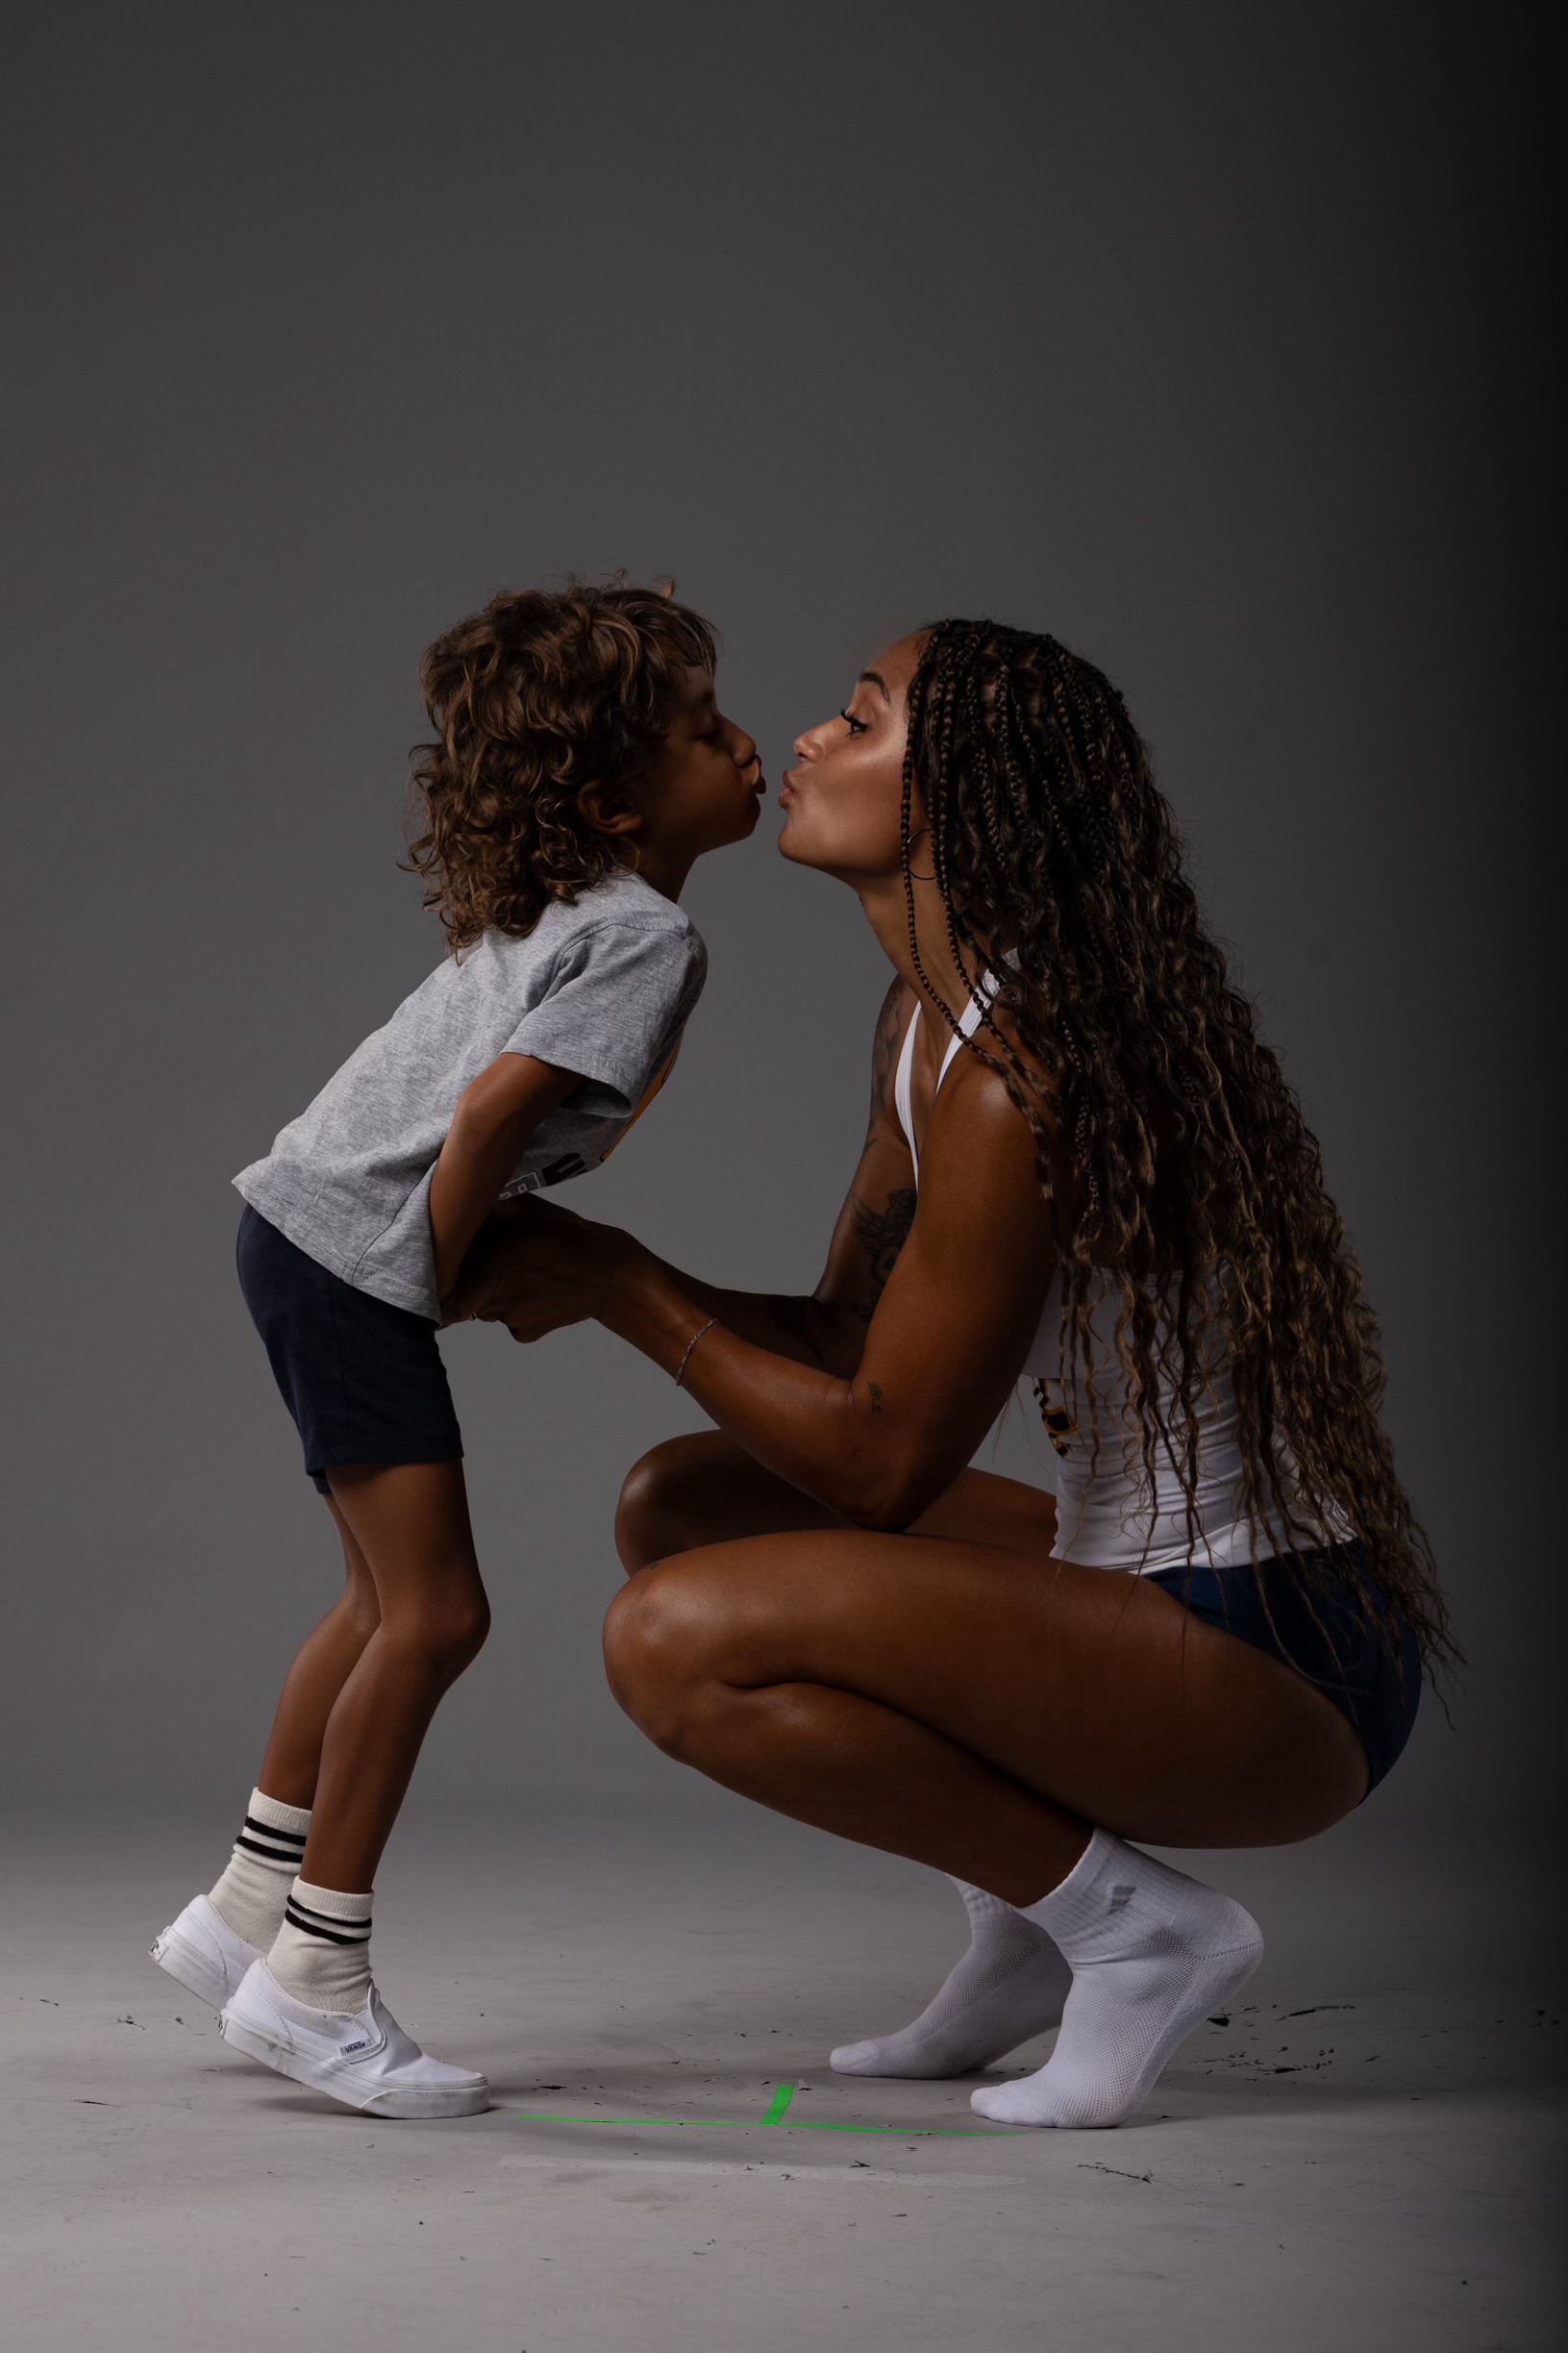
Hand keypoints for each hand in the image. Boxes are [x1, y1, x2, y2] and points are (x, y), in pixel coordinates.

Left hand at [443, 1196, 629, 1341]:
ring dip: (493, 1291)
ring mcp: (508, 1319)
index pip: (441, 1286)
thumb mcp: (533, 1211)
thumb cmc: (576, 1239)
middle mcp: (494, 1297)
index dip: (437, 1280)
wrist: (615, 1278)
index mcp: (493, 1262)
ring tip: (522, 1273)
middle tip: (490, 1260)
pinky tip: (537, 1289)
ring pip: (484, 1307)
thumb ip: (497, 1209)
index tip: (442, 1268)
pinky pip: (507, 1321)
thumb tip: (471, 1198)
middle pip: (462, 1293)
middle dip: (469, 1278)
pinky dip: (515, 1307)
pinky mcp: (523, 1334)